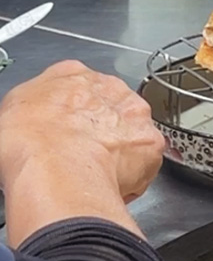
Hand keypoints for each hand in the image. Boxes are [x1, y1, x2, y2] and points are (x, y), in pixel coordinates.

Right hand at [0, 61, 163, 243]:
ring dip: (120, 152)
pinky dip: (133, 177)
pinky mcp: (150, 143)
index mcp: (72, 74)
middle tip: (82, 156)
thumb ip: (31, 109)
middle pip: (110, 108)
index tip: (66, 132)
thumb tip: (31, 122)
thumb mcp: (11, 112)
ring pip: (132, 134)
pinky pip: (145, 163)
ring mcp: (134, 114)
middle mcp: (109, 88)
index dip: (72, 114)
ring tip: (97, 174)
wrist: (55, 168)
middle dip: (101, 131)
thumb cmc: (30, 142)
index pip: (78, 89)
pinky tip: (112, 186)